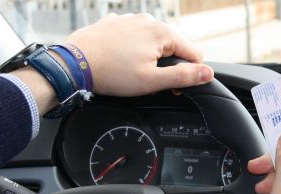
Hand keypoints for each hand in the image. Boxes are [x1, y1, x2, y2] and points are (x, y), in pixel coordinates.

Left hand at [66, 13, 213, 95]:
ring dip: (150, 56)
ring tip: (131, 71)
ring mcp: (130, 19)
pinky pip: (134, 36)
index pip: (194, 54)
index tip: (170, 87)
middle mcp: (148, 21)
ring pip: (153, 41)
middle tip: (149, 81)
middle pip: (173, 46)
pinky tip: (120, 60)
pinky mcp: (115, 23)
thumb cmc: (111, 74)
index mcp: (162, 33)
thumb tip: (208, 73)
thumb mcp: (152, 81)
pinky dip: (132, 48)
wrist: (72, 64)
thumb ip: (183, 77)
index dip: (187, 75)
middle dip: (167, 65)